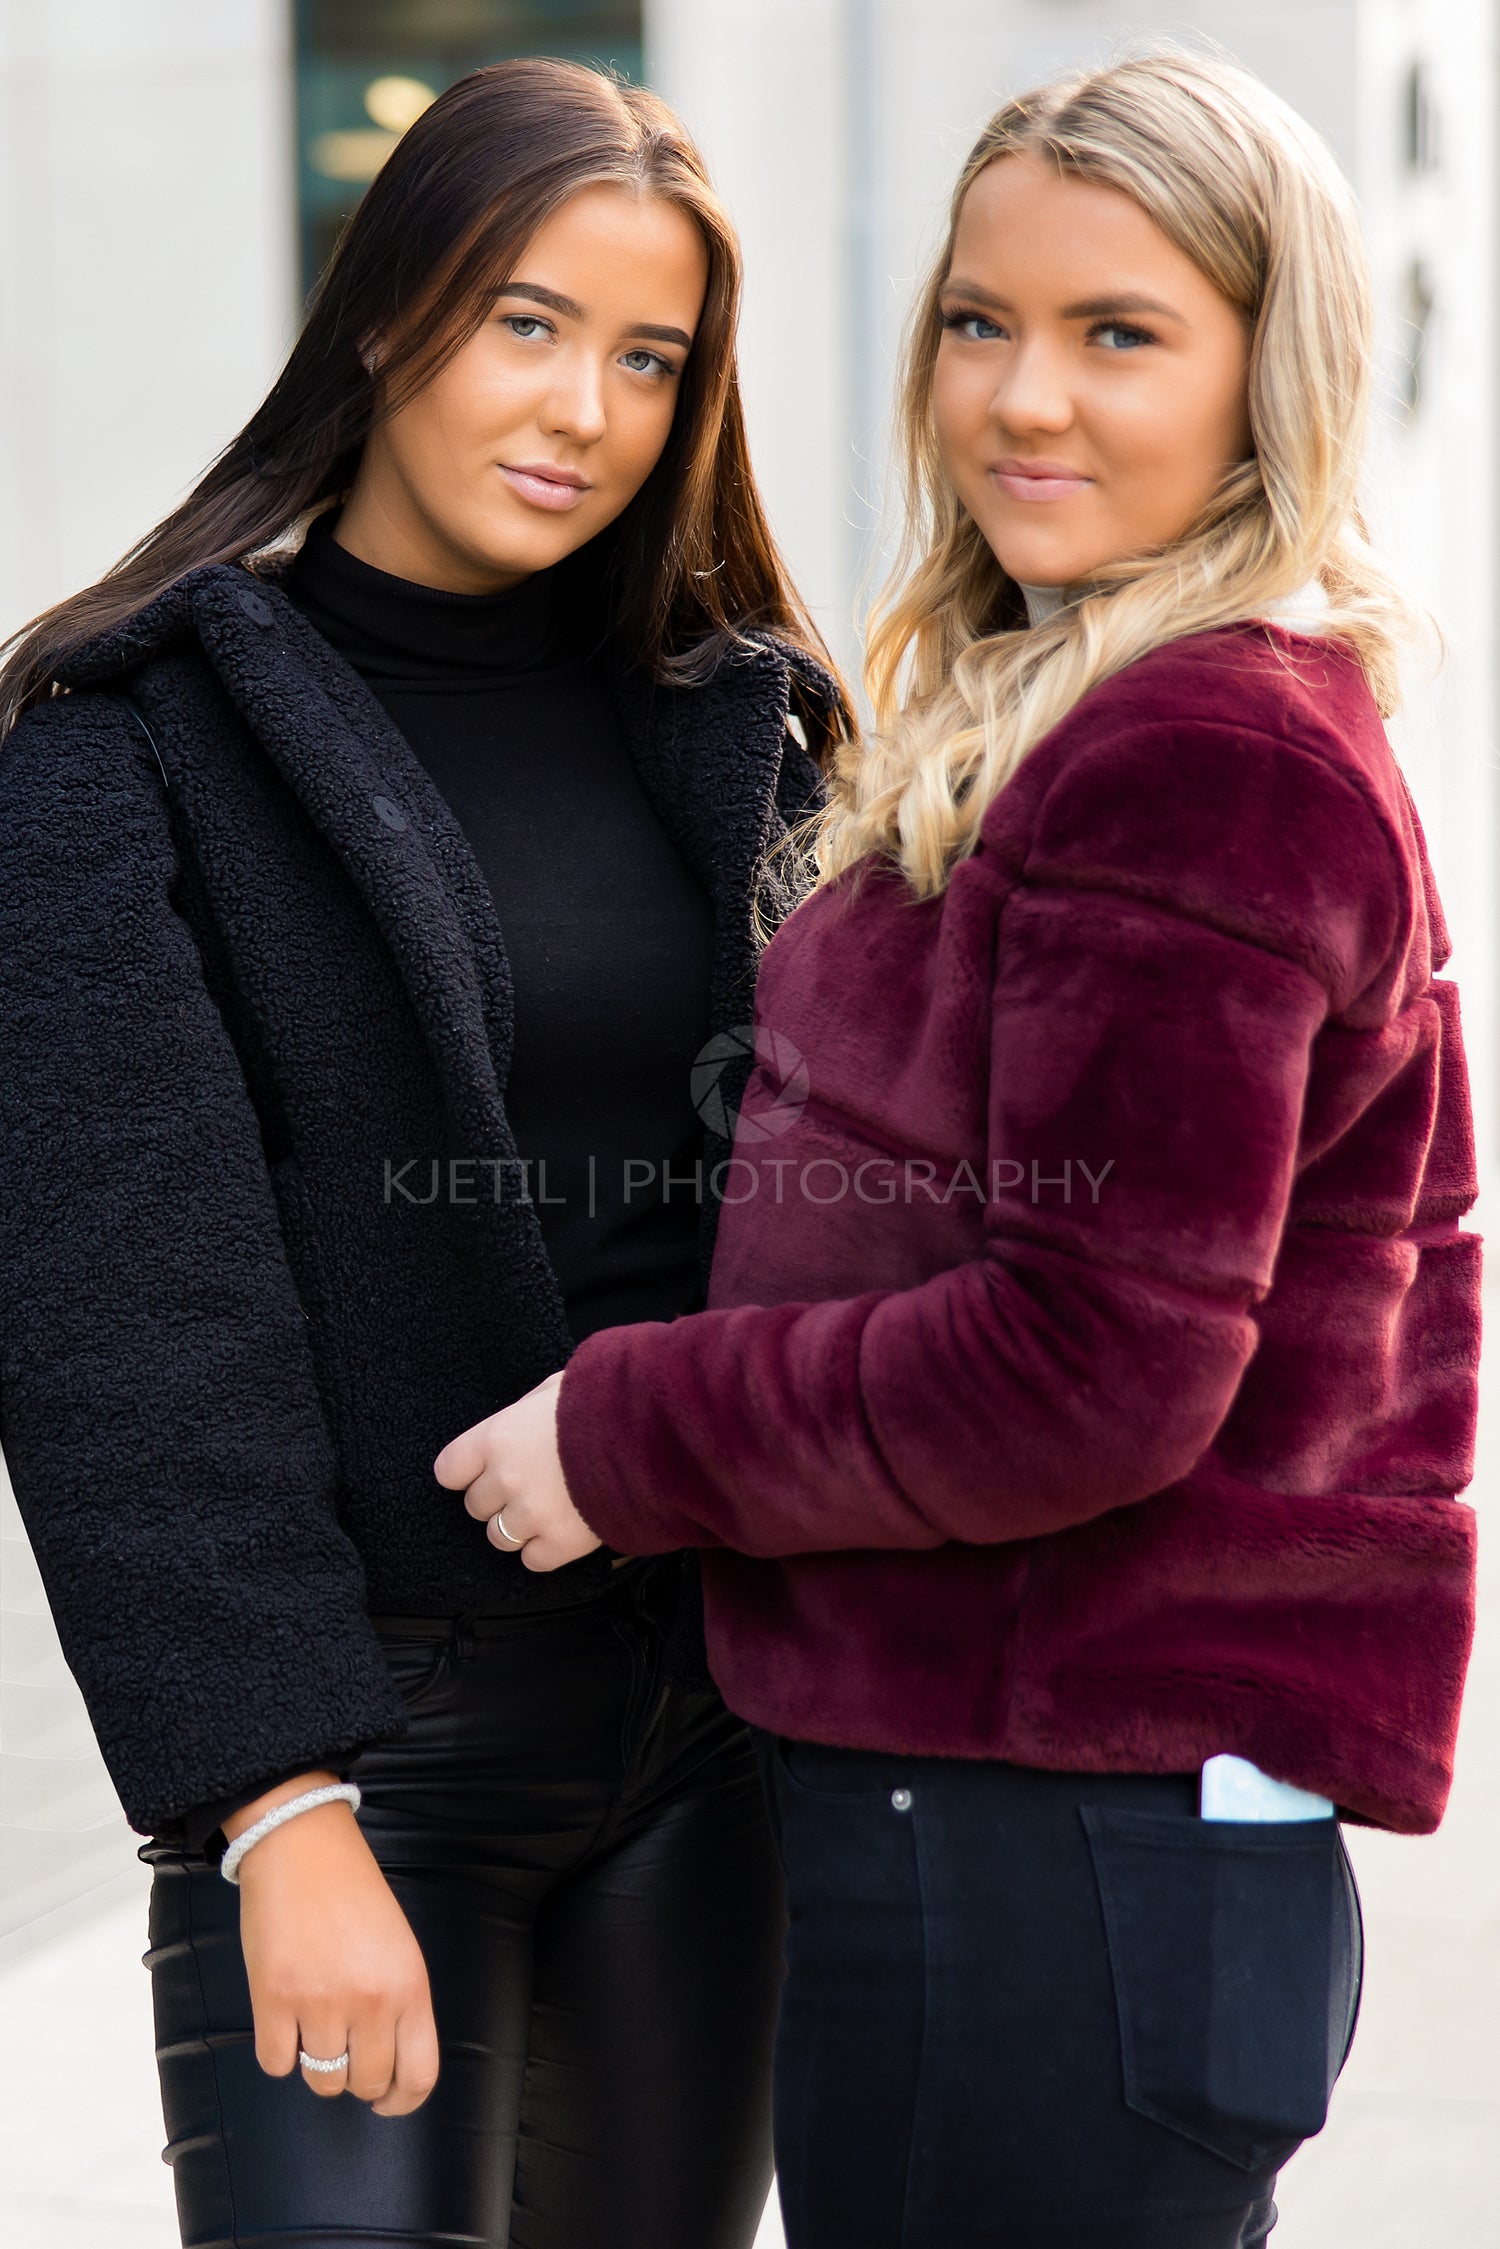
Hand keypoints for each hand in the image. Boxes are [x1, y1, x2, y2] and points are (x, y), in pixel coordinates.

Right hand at [225, 1772, 438, 2116]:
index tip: (385, 2101)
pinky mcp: (273, 2000)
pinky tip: (283, 2017)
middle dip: (355, 2077)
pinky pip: (276, 2064)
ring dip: (315, 2062)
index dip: (401, 2101)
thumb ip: (400, 2004)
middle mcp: (371, 2002)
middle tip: (343, 2049)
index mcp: (410, 1986)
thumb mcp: (399, 1947)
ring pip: (321, 2081)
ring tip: (313, 2023)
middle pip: (365, 2083)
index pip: (419, 2076)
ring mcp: (321, 2003)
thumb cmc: (353, 1895)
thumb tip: (386, 2065)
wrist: (302, 1847)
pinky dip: (278, 2050)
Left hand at [434, 1371, 602, 1571]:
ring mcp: (531, 1515)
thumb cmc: (604, 1402)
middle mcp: (505, 1480)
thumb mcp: (557, 1387)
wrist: (649, 1435)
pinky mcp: (560, 1543)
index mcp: (497, 1438)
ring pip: (499, 1537)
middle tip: (528, 1485)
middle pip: (476, 1506)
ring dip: (518, 1526)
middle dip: (497, 1498)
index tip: (481, 1471)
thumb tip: (523, 1416)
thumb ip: (527, 1408)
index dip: (466, 1471)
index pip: (449, 1470)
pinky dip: (545, 1549)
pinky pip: (532, 1560)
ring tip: (546, 1509)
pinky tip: (563, 1528)